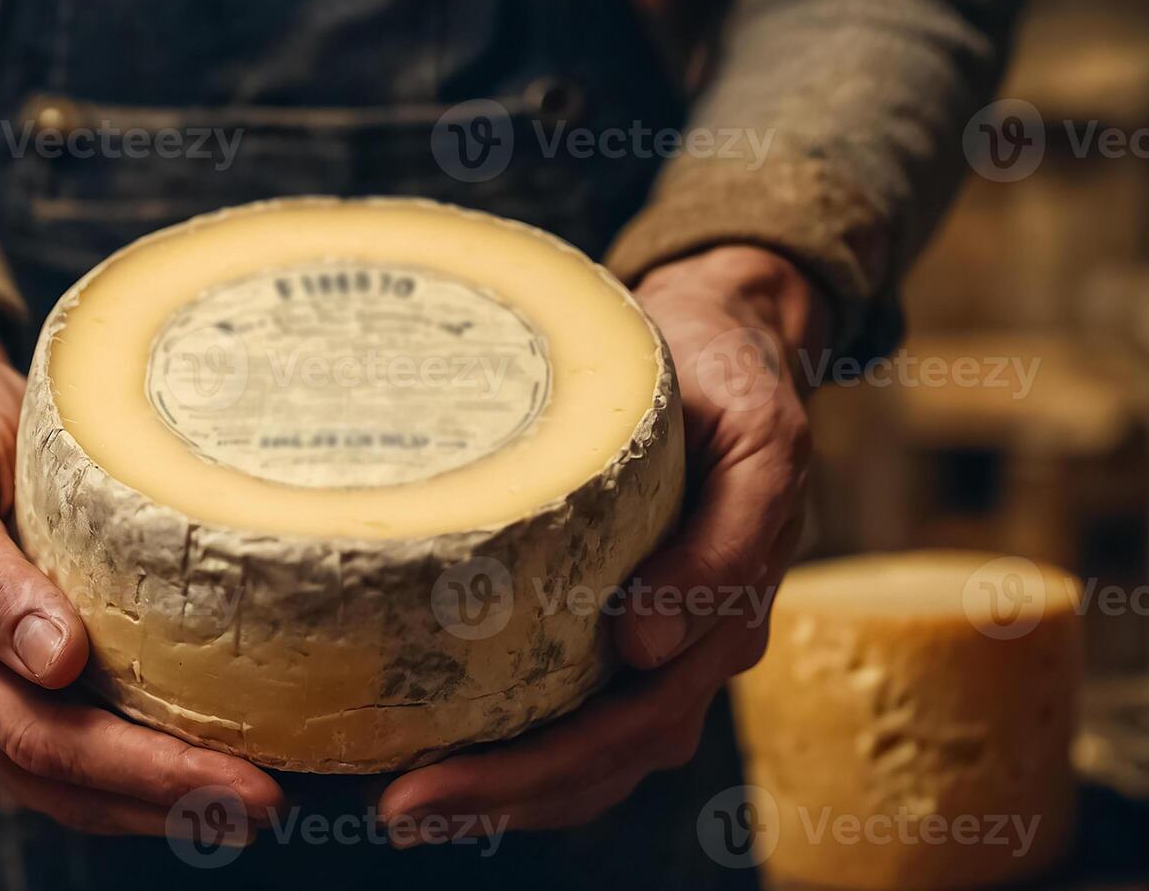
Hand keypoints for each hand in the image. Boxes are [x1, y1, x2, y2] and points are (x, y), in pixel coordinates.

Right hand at [0, 297, 282, 834]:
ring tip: (252, 810)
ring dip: (159, 805)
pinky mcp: (23, 674)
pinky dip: (141, 777)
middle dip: (167, 798)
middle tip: (266, 804)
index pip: (40, 731)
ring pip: (69, 782)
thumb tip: (53, 660)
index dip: (135, 766)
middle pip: (64, 773)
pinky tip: (206, 775)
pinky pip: (76, 752)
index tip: (222, 772)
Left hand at [378, 244, 827, 837]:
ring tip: (398, 807)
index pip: (628, 729)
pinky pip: (561, 705)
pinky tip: (427, 747)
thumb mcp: (754, 439)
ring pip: (578, 756)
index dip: (533, 773)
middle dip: (494, 798)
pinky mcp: (606, 619)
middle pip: (592, 764)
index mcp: (721, 620)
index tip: (431, 787)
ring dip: (494, 792)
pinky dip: (500, 741)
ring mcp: (650, 645)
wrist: (726, 336)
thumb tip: (649, 651)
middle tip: (394, 812)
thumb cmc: (733, 381)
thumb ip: (728, 541)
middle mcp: (683, 652)